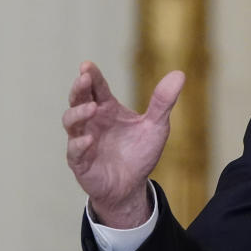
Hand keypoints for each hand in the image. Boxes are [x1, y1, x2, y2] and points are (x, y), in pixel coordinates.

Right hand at [63, 61, 184, 227]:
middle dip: (79, 88)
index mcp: (108, 109)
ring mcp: (83, 141)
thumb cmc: (140, 152)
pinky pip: (74, 152)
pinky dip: (79, 145)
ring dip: (78, 114)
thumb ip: (163, 101)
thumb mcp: (157, 125)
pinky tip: (89, 140)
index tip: (87, 65)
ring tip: (92, 108)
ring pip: (71, 123)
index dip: (91, 76)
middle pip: (78, 100)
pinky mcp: (81, 163)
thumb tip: (179, 73)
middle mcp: (92, 122)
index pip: (96, 88)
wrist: (132, 185)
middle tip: (84, 77)